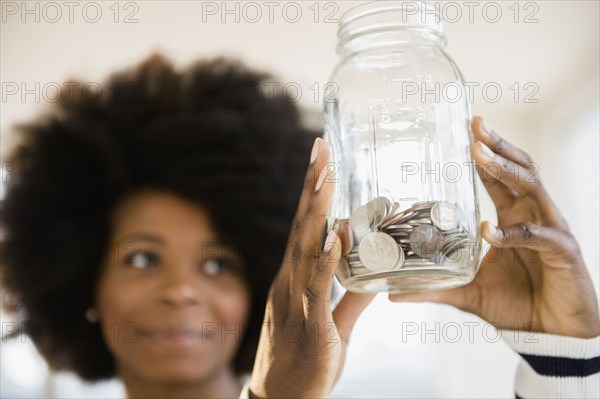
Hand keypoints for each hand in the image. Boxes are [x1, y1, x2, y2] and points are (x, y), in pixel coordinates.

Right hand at [248, 138, 374, 397]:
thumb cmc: (304, 361)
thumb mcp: (331, 324)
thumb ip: (351, 296)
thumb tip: (375, 273)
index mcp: (294, 280)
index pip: (303, 228)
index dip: (310, 194)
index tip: (320, 160)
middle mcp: (290, 284)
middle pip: (301, 229)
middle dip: (311, 187)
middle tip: (321, 148)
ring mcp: (297, 304)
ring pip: (306, 251)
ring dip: (316, 214)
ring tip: (327, 178)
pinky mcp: (311, 329)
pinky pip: (319, 292)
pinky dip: (326, 263)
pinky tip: (335, 238)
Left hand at [390, 116, 599, 338]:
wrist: (551, 335)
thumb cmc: (517, 306)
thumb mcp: (468, 294)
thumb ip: (434, 289)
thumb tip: (394, 294)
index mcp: (512, 218)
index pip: (498, 177)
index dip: (485, 153)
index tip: (466, 130)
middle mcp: (532, 216)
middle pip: (518, 169)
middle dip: (496, 146)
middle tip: (474, 126)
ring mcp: (549, 230)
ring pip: (531, 187)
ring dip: (504, 170)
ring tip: (479, 154)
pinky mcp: (563, 251)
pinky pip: (537, 235)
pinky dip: (513, 232)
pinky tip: (490, 231)